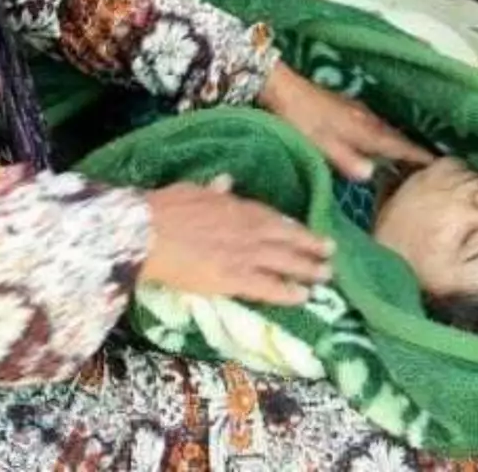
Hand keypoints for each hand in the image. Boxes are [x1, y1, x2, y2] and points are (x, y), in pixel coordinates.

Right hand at [139, 176, 333, 304]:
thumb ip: (213, 188)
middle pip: (286, 238)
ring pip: (284, 262)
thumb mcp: (190, 190)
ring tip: (326, 276)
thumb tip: (225, 180)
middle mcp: (247, 229)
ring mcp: (243, 254)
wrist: (146, 233)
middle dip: (310, 246)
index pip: (272, 217)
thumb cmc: (163, 209)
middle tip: (331, 252)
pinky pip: (267, 286)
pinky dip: (287, 291)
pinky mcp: (232, 278)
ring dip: (307, 269)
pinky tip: (303, 296)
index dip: (293, 227)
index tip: (307, 232)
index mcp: (236, 206)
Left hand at [258, 63, 432, 180]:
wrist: (283, 88)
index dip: (418, 154)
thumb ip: (346, 159)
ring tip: (416, 154)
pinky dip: (387, 133)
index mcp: (363, 129)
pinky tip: (384, 139)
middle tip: (436, 163)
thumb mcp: (320, 143)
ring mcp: (358, 111)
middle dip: (417, 148)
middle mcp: (366, 119)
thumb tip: (371, 174)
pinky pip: (377, 124)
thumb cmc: (299, 118)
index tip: (440, 162)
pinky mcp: (348, 108)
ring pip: (388, 129)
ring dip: (403, 140)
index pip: (398, 144)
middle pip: (398, 136)